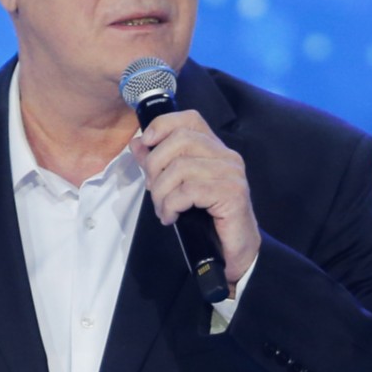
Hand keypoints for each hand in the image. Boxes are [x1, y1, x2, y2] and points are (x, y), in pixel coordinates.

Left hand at [128, 110, 260, 289]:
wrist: (234, 253)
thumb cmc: (207, 220)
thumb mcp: (177, 187)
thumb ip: (159, 164)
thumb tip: (137, 143)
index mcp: (215, 150)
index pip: (190, 119)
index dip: (163, 124)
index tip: (145, 143)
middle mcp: (227, 156)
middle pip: (181, 140)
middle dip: (155, 165)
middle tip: (153, 190)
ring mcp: (232, 174)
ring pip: (181, 168)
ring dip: (161, 193)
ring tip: (162, 210)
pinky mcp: (232, 194)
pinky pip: (189, 191)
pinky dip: (171, 205)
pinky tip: (171, 217)